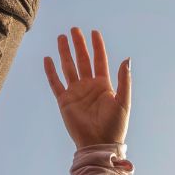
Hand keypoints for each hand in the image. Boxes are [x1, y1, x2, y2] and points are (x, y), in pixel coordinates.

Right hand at [44, 27, 130, 148]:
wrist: (99, 144)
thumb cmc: (115, 125)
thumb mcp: (123, 101)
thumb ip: (124, 80)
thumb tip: (127, 59)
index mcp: (104, 85)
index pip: (99, 60)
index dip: (97, 46)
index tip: (94, 32)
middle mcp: (89, 86)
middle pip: (82, 60)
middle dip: (79, 44)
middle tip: (74, 29)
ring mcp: (76, 92)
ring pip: (68, 67)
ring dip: (65, 53)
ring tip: (61, 37)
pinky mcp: (64, 101)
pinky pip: (56, 83)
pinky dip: (51, 71)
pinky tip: (48, 59)